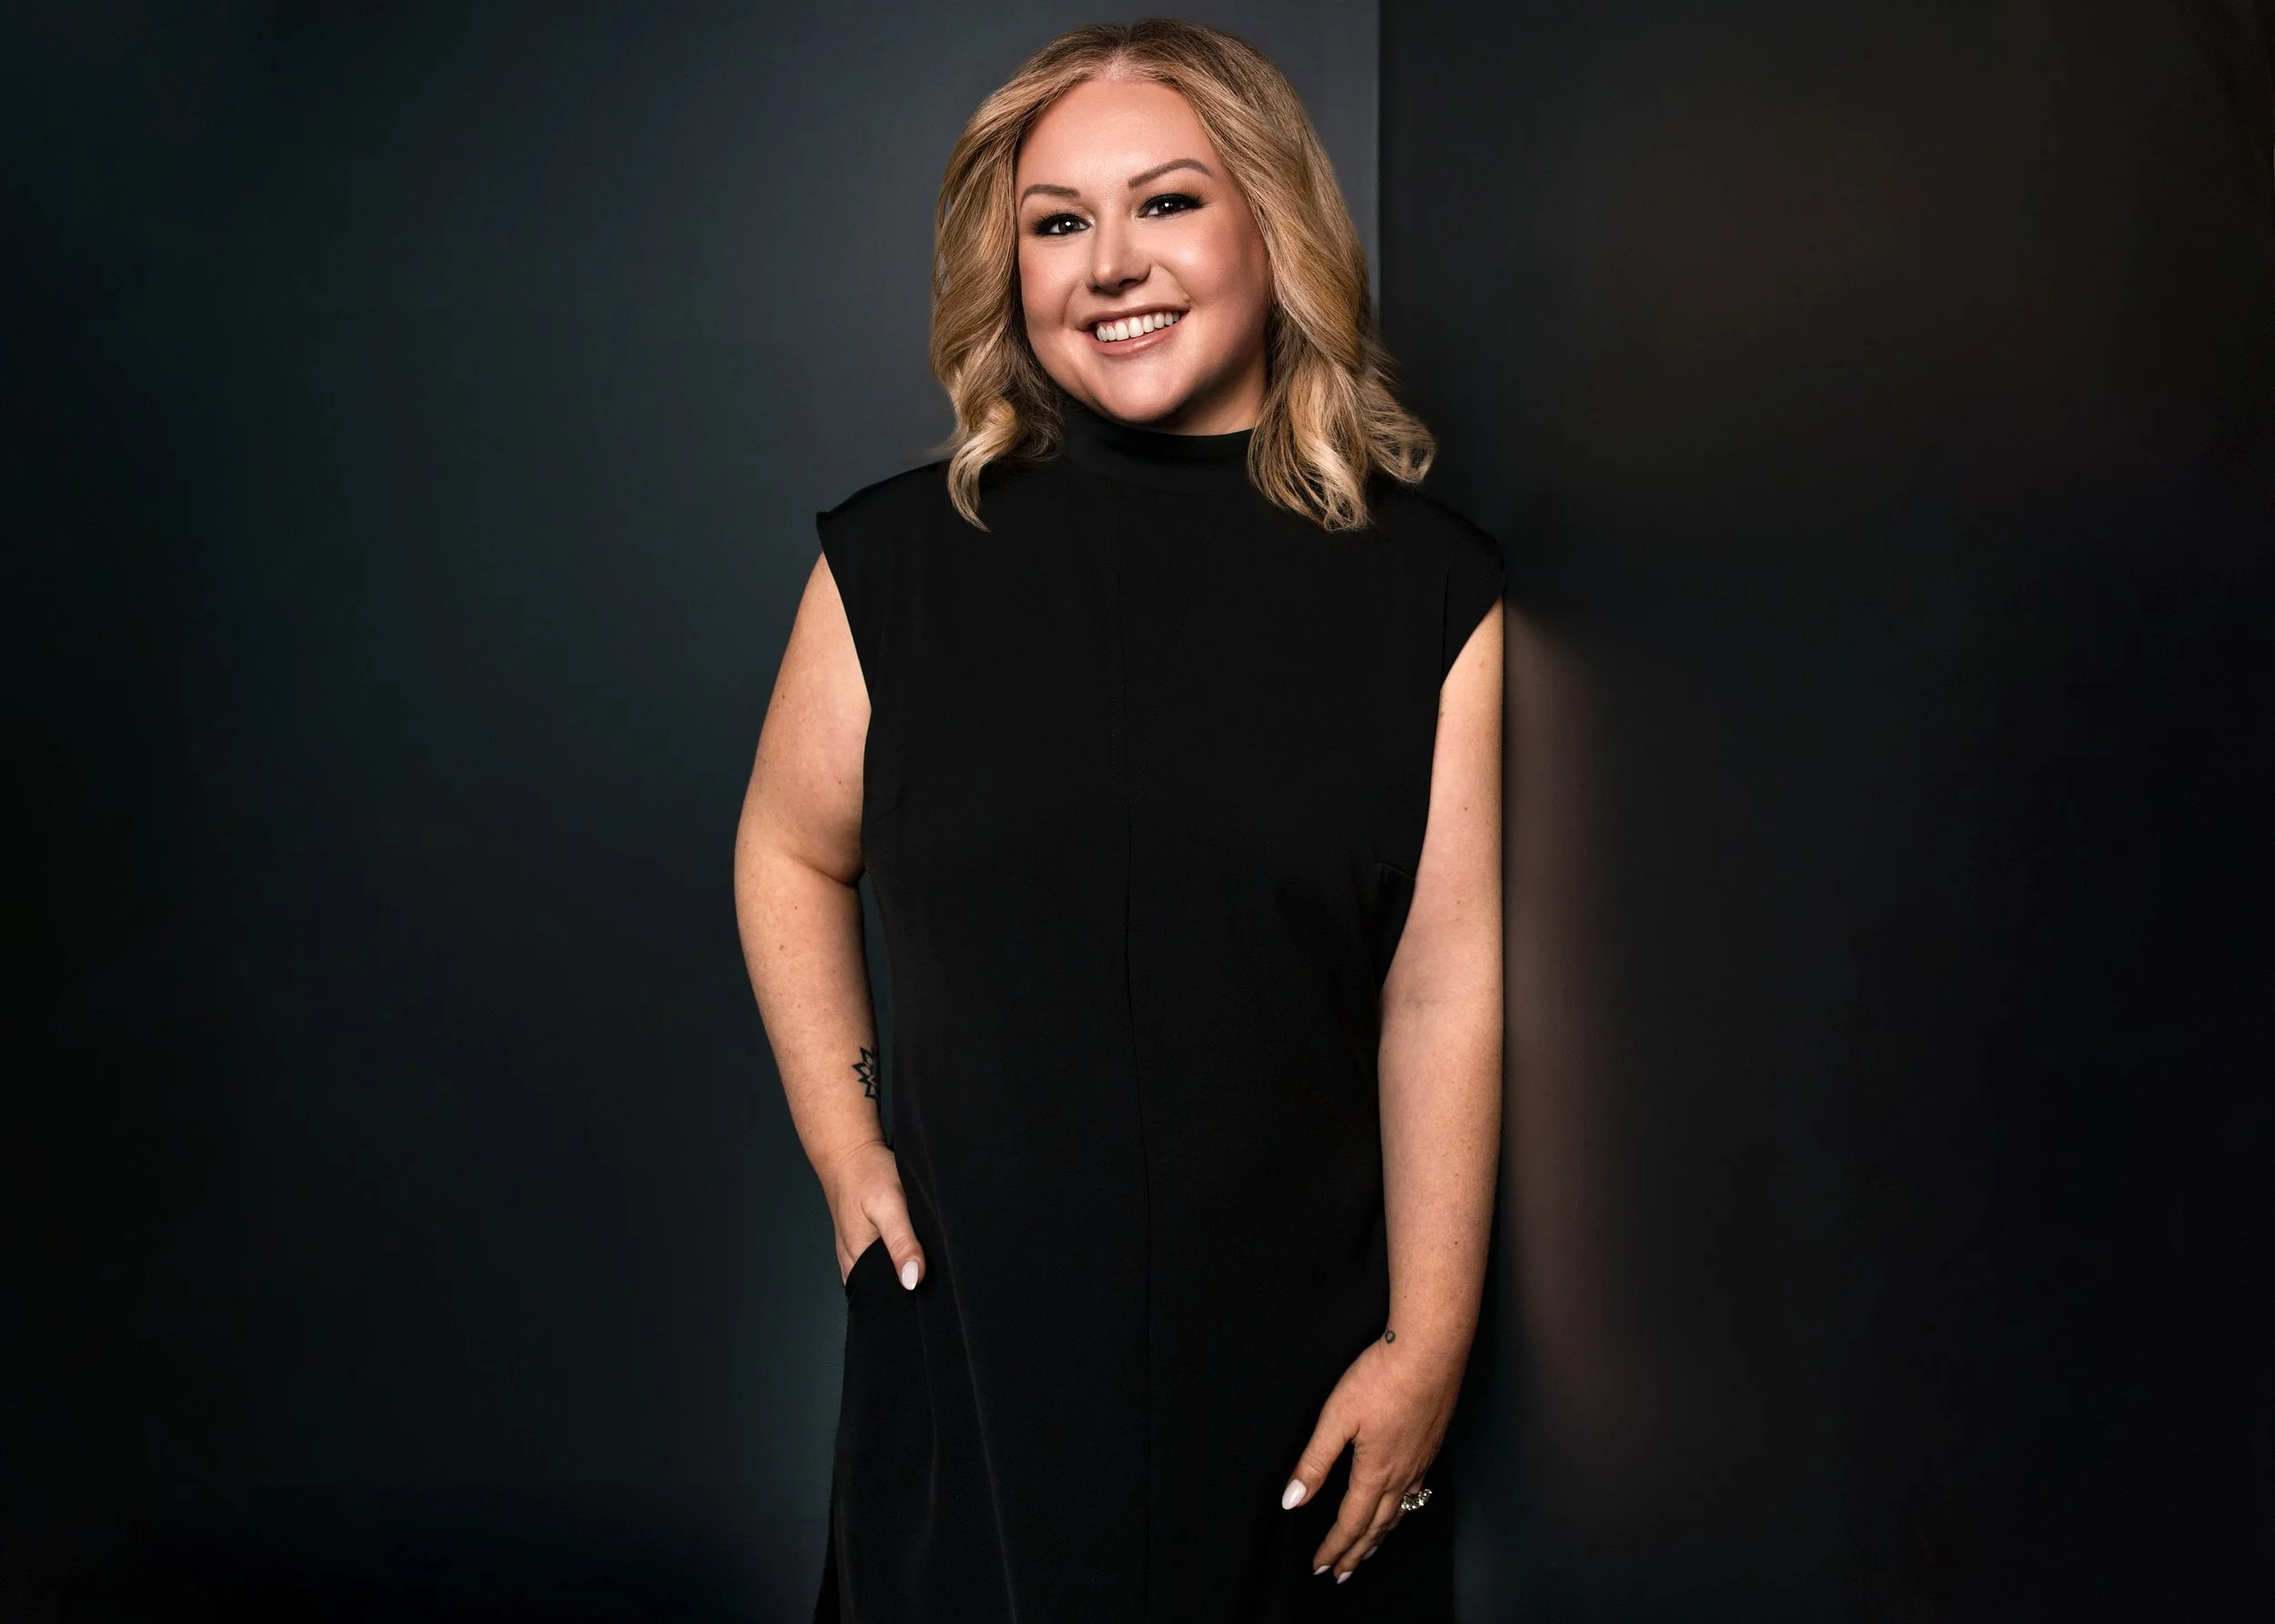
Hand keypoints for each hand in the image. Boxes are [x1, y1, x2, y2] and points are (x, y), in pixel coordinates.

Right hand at [820, 1137, 925, 1290]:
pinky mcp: (869, 1244)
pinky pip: (890, 1260)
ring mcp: (861, 1256)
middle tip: (937, 1272)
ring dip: (910, 1269)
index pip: (886, 1302)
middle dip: (914, 1289)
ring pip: (891, 1275)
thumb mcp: (888, 1206)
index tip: (934, 1297)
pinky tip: (917, 1246)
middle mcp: (855, 1267)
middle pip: (890, 1292)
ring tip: (929, 1258)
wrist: (850, 1152)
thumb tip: (912, 1280)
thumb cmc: (865, 1175)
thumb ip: (901, 1243)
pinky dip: (905, 1255)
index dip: (911, 1304)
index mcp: (856, 1267)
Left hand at [1281, 1333, 1462, 1581]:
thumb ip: (1314, 1461)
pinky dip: (1401, 1513)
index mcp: (1375, 1472)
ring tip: (1367, 1552)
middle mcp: (1402, 1474)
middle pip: (1376, 1527)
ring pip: (1399, 1513)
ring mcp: (1421, 1461)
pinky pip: (1416, 1494)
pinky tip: (1400, 1506)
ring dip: (1380, 1538)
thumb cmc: (1382, 1377)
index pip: (1350, 1522)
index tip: (1320, 1566)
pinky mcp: (1431, 1445)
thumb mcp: (1337, 1416)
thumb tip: (1293, 1500)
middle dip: (1356, 1553)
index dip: (1334, 1547)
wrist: (1431, 1350)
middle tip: (1341, 1574)